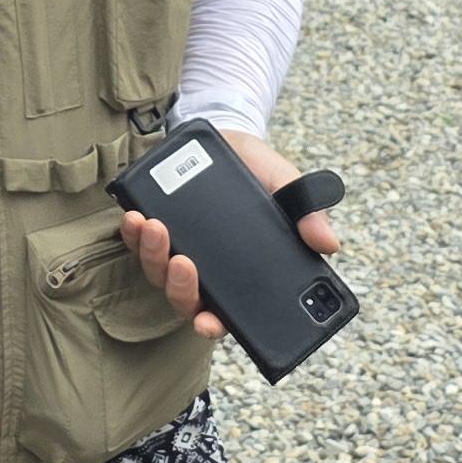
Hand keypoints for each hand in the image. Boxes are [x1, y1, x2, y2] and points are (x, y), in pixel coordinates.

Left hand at [118, 129, 338, 341]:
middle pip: (184, 299)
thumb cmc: (258, 171)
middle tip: (183, 261)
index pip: (224, 313)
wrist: (229, 138)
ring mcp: (175, 252)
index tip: (208, 322)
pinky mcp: (153, 229)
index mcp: (237, 274)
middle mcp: (204, 272)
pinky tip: (135, 217)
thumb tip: (329, 245)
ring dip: (153, 256)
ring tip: (155, 228)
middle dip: (180, 286)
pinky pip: (135, 242)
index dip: (213, 324)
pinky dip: (132, 234)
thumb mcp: (287, 187)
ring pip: (157, 273)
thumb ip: (307, 213)